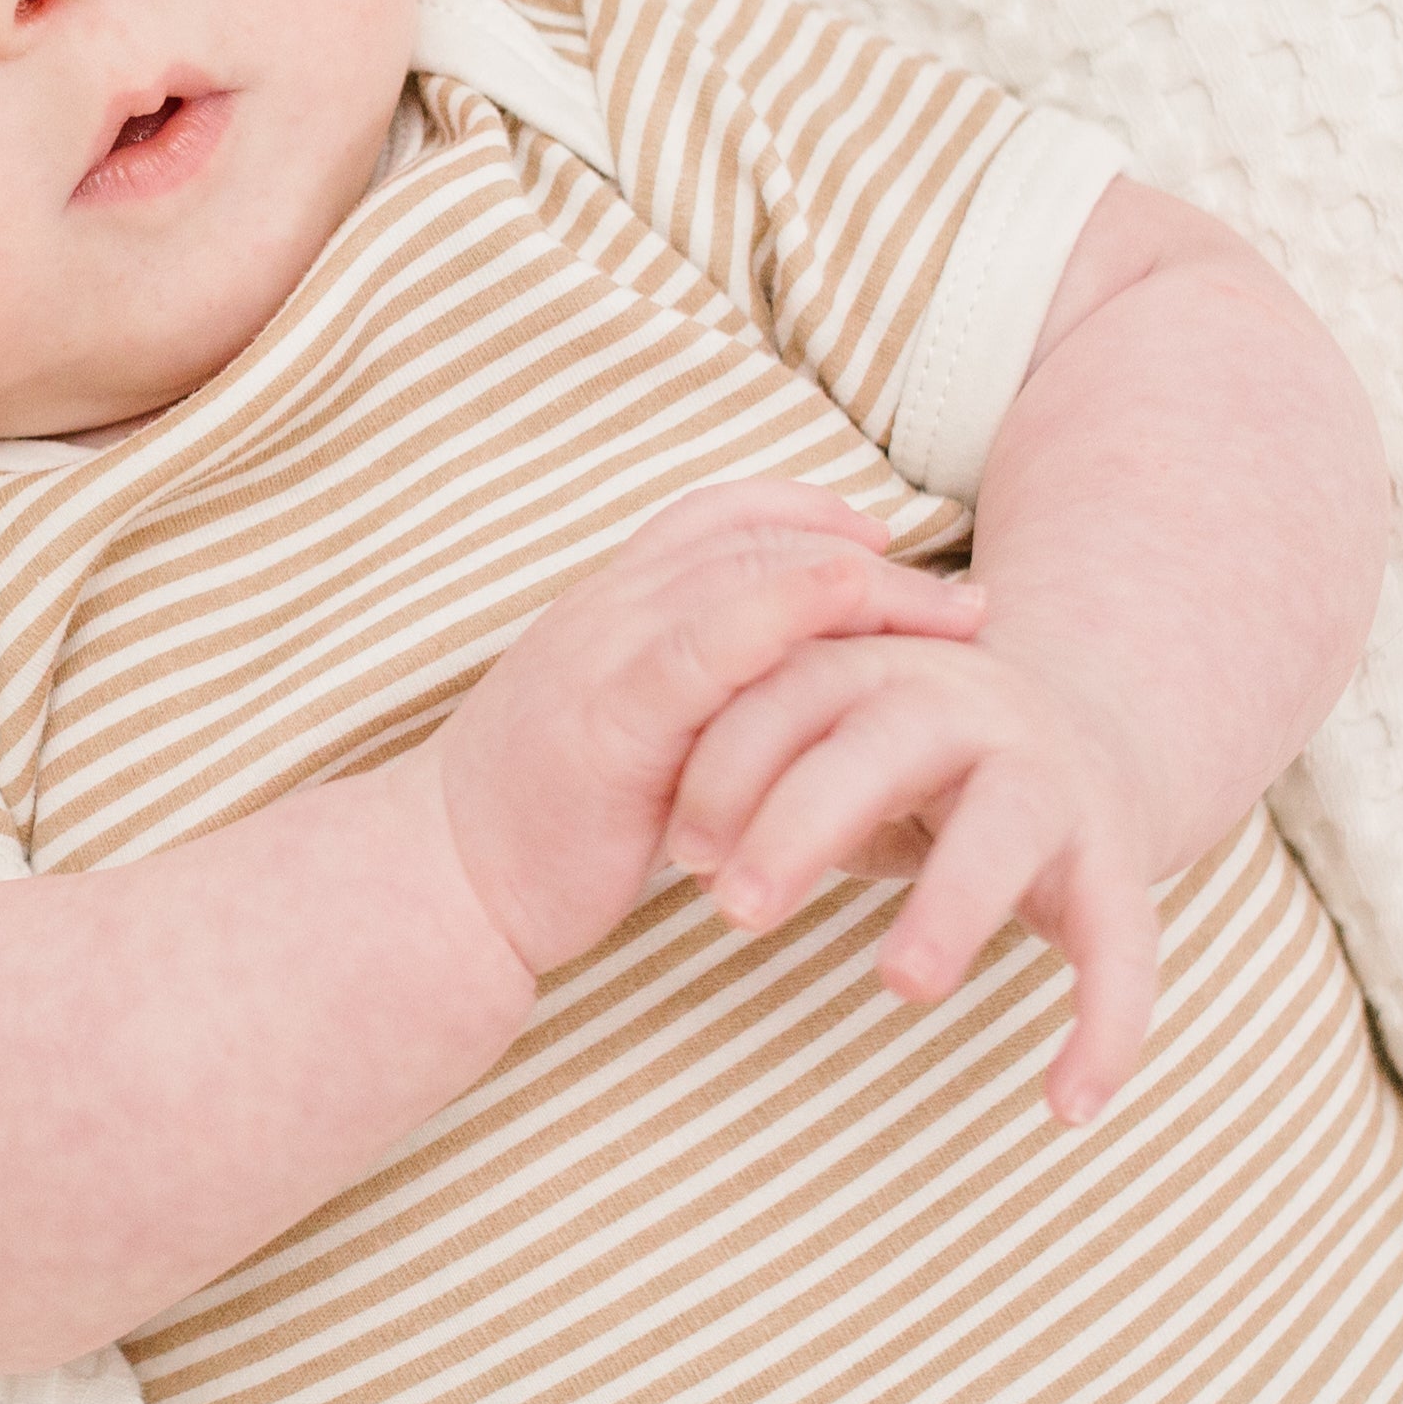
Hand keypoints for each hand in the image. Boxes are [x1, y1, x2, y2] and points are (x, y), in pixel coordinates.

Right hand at [430, 483, 985, 986]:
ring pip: (748, 575)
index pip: (718, 520)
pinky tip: (852, 601)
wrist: (438, 888)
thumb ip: (686, 706)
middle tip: (964, 601)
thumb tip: (776, 713)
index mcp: (608, 609)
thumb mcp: (619, 742)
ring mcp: (606, 653)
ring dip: (863, 584)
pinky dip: (787, 605)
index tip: (887, 543)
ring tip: (955, 620)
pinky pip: (710, 642)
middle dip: (871, 560)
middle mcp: (608, 608)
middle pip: (757, 541)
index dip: (810, 515)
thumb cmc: (534, 828)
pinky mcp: (613, 717)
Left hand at [662, 630, 1160, 1123]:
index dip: (727, 772)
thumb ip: (760, 777)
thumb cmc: (905, 759)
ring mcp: (1051, 781)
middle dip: (803, 824)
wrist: (1090, 726)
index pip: (785, 701)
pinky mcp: (1120, 858)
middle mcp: (967, 706)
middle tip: (736, 911)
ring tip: (902, 988)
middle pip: (879, 752)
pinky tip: (1068, 1111)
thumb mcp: (830, 746)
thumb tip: (680, 857)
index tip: (681, 856)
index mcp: (875, 669)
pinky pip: (1123, 943)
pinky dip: (1107, 1028)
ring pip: (1004, 834)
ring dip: (953, 907)